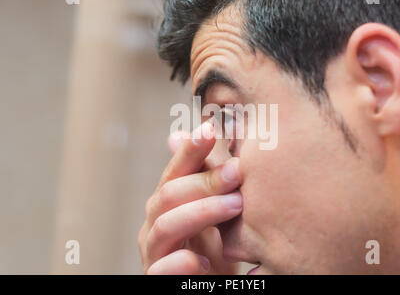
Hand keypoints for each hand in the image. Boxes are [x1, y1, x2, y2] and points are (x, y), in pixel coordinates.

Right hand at [138, 122, 242, 273]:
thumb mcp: (215, 208)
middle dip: (205, 181)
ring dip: (201, 212)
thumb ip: (208, 174)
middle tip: (238, 172)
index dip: (190, 149)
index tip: (210, 128)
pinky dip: (182, 263)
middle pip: (170, 193)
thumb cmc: (213, 245)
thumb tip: (198, 128)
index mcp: (168, 201)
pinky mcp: (157, 277)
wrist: (205, 283)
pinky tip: (204, 261)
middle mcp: (155, 222)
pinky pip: (162, 270)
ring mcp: (154, 251)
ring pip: (166, 225)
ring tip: (235, 205)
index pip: (176, 170)